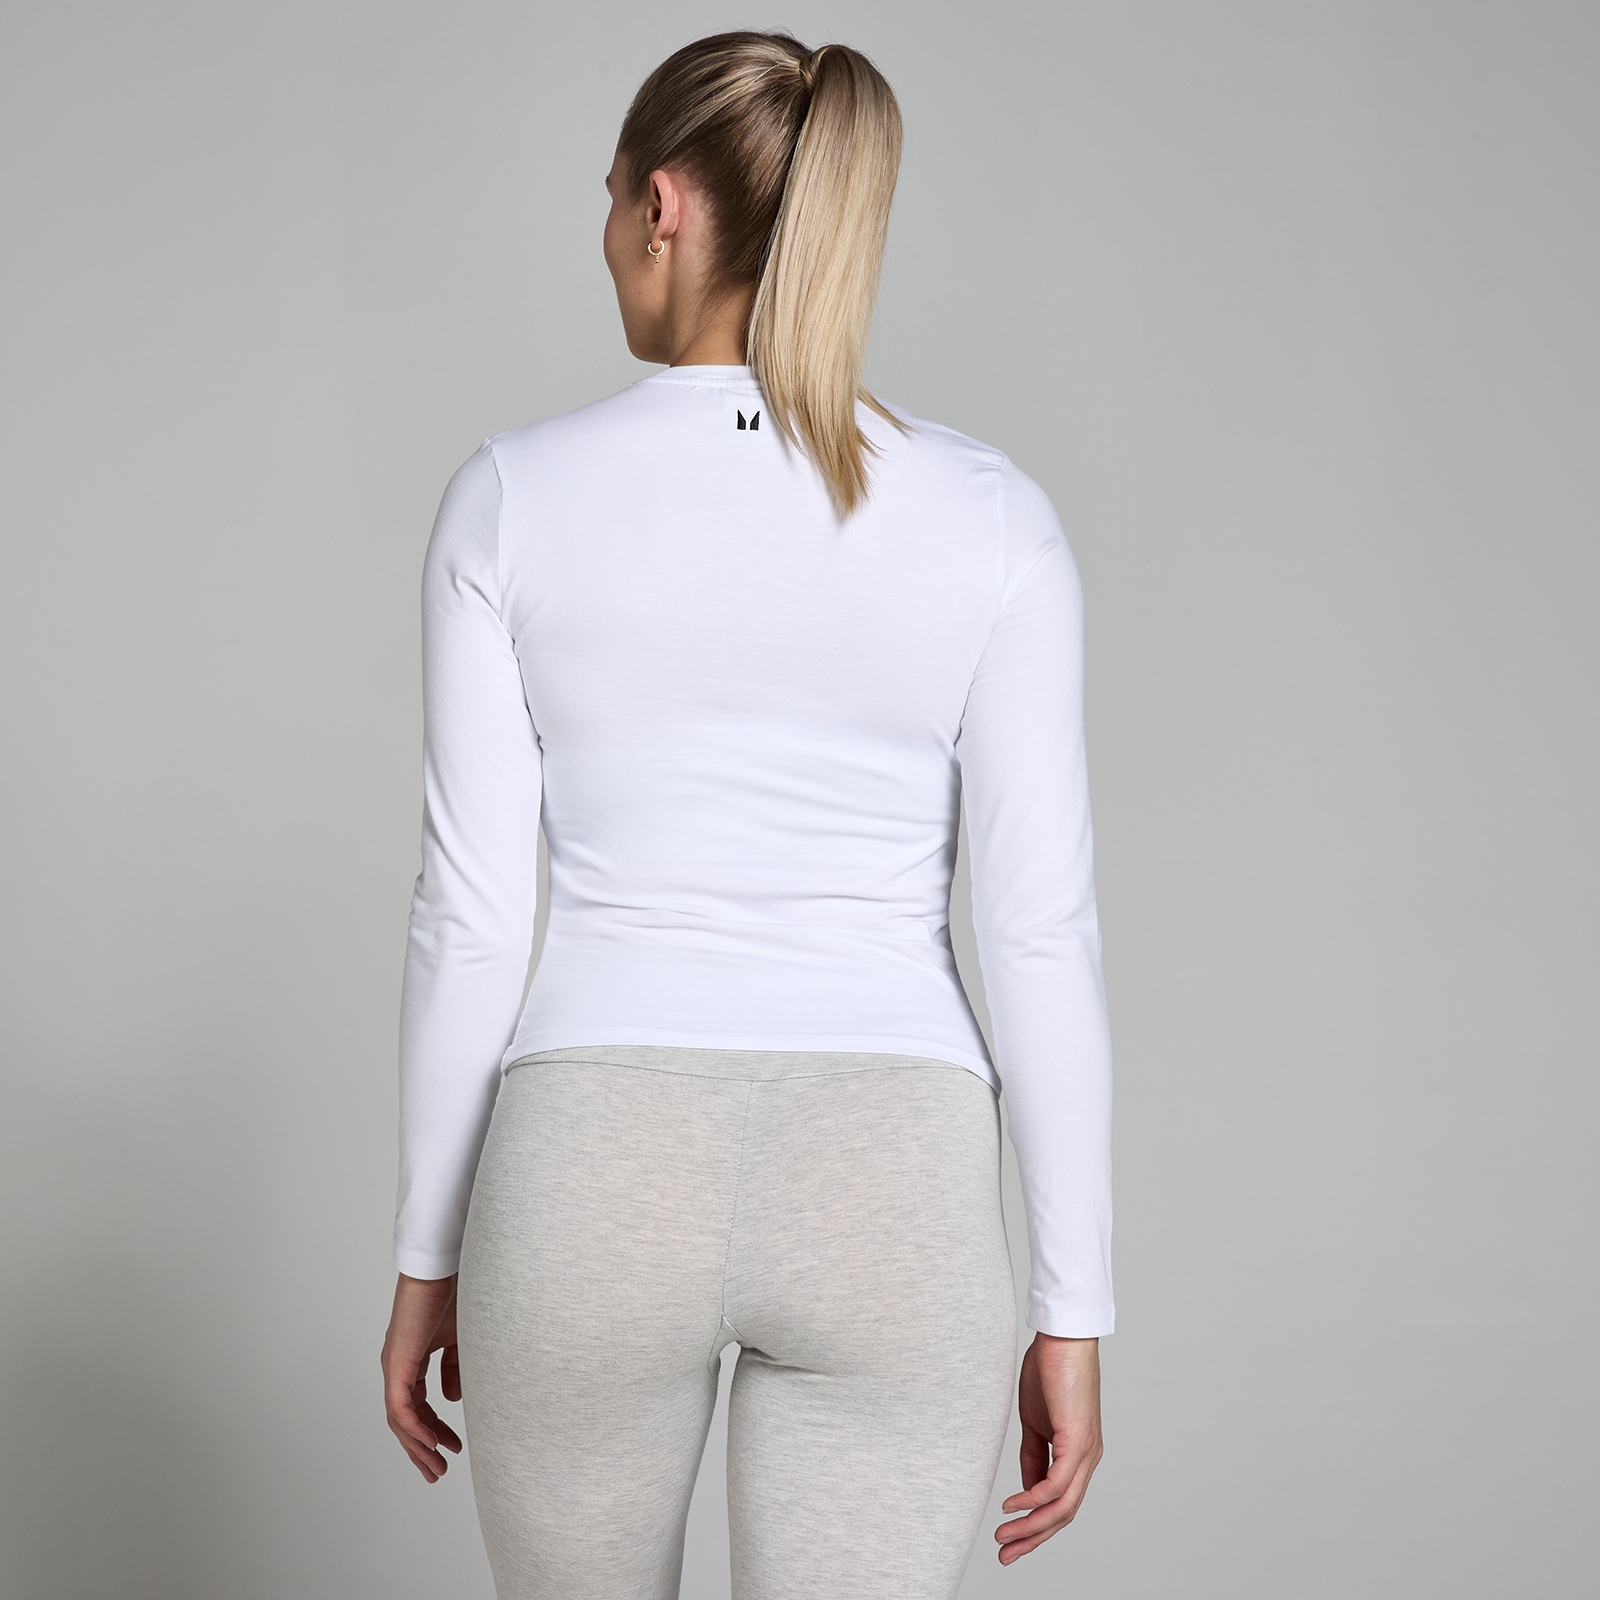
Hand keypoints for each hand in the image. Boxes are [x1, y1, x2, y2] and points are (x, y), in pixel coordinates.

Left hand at [381, 1271, 463, 1481]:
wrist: (440, 1271)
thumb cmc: (450, 1295)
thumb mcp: (457, 1341)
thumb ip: (453, 1369)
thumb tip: (452, 1399)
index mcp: (409, 1361)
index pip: (416, 1406)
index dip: (434, 1429)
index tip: (452, 1447)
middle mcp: (396, 1368)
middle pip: (404, 1421)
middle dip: (421, 1449)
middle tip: (437, 1472)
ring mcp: (394, 1368)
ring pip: (400, 1421)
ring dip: (418, 1447)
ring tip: (436, 1467)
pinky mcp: (397, 1365)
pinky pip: (401, 1408)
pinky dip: (415, 1429)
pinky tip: (430, 1443)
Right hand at [994, 1332, 1102, 1563]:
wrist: (1063, 1337)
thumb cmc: (1051, 1370)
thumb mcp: (1036, 1421)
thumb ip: (1034, 1456)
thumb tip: (1026, 1488)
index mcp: (1079, 1455)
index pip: (1060, 1504)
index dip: (1035, 1526)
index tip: (1009, 1540)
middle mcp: (1089, 1460)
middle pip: (1064, 1515)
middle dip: (1032, 1539)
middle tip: (1005, 1556)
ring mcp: (1087, 1452)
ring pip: (1063, 1507)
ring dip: (1031, 1527)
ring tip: (1004, 1538)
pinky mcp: (1079, 1441)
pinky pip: (1057, 1484)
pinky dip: (1033, 1499)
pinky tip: (1012, 1506)